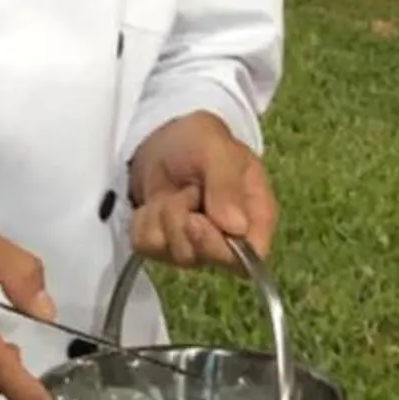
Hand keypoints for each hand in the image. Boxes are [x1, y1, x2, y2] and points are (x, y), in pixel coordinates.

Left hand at [129, 112, 277, 269]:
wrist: (164, 140)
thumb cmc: (201, 143)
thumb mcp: (218, 151)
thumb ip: (227, 185)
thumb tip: (236, 228)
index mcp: (255, 218)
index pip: (251, 256)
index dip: (222, 247)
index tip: (196, 220)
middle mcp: (229, 241)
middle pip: (207, 258)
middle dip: (185, 221)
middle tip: (187, 191)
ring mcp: (195, 249)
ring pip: (172, 254)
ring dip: (164, 216)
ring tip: (174, 191)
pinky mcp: (163, 249)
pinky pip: (146, 247)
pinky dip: (143, 221)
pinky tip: (155, 204)